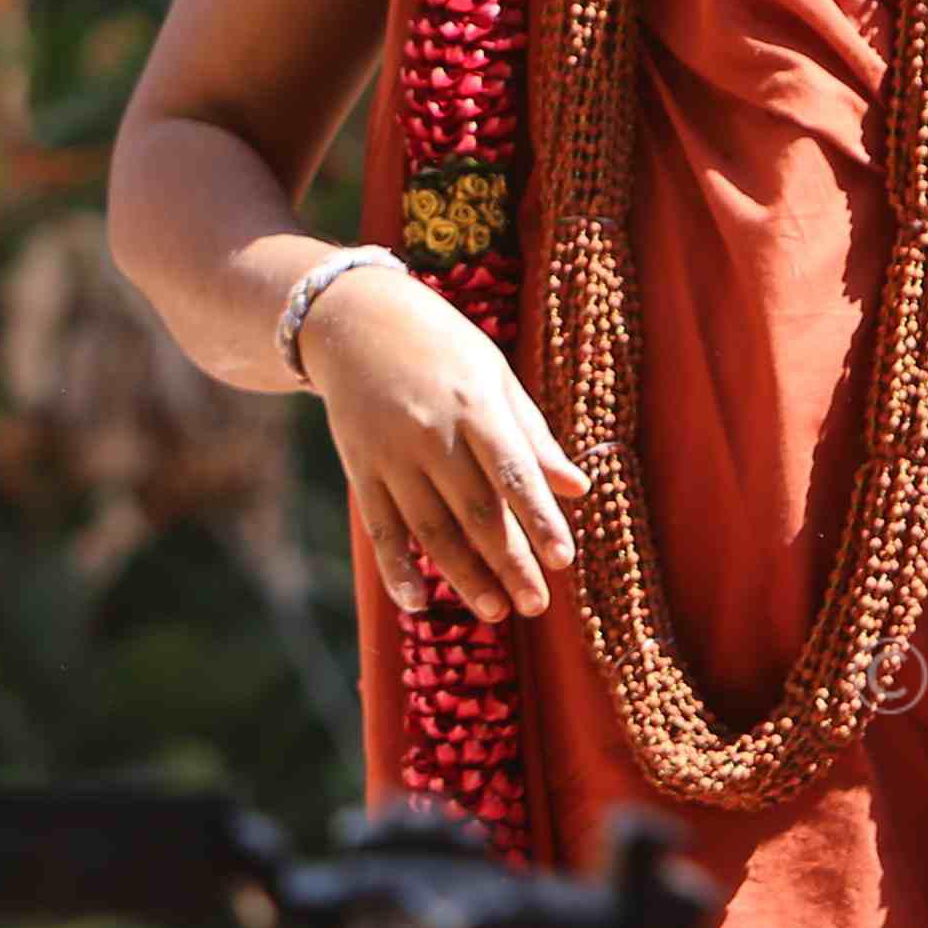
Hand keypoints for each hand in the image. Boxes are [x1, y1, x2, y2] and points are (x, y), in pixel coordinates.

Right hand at [305, 262, 588, 623]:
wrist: (349, 316)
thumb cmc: (438, 342)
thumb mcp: (492, 372)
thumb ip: (532, 433)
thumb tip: (578, 488)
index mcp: (473, 403)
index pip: (513, 472)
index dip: (539, 519)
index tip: (564, 560)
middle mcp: (431, 431)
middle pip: (475, 510)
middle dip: (509, 562)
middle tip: (537, 604)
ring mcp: (390, 452)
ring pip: (430, 527)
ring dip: (464, 575)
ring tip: (496, 611)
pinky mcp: (359, 466)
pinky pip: (380, 526)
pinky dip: (397, 567)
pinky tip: (417, 601)